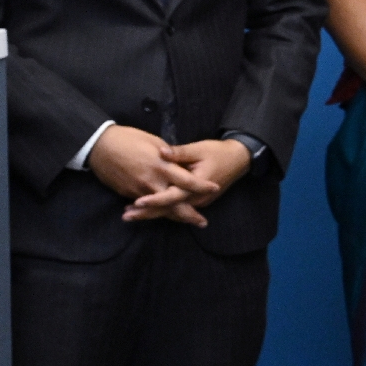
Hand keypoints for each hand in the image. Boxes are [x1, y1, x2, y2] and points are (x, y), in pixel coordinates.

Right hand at [87, 125, 221, 227]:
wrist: (100, 146)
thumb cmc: (129, 139)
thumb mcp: (154, 141)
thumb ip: (170, 156)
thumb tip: (180, 163)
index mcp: (161, 166)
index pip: (186, 180)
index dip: (201, 186)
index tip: (214, 189)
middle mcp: (152, 182)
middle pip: (174, 203)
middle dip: (189, 215)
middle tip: (202, 222)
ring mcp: (139, 190)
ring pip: (160, 208)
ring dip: (174, 216)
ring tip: (189, 221)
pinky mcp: (128, 193)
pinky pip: (145, 206)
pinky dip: (155, 211)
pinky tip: (164, 215)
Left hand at [125, 138, 252, 224]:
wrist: (239, 159)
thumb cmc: (218, 152)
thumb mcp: (199, 149)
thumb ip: (179, 153)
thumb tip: (161, 152)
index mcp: (197, 185)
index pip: (172, 196)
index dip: (155, 199)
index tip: (137, 202)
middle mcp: (197, 198)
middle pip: (169, 209)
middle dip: (147, 213)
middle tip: (126, 216)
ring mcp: (198, 201)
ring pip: (172, 211)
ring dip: (152, 213)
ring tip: (130, 215)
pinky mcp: (197, 201)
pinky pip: (178, 208)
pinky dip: (162, 210)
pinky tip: (147, 211)